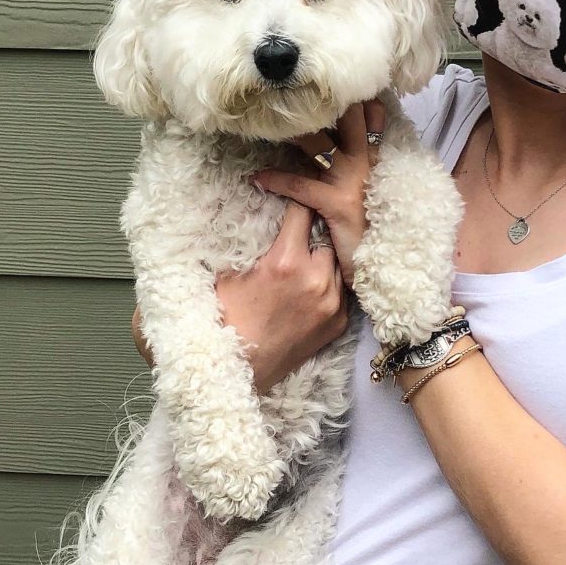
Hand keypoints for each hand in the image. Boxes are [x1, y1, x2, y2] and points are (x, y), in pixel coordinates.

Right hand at [131, 199, 349, 392]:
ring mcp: (331, 302)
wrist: (236, 370)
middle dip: (311, 232)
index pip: (302, 210)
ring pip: (336, 262)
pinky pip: (340, 290)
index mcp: (285, 261)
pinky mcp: (338, 322)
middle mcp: (315, 279)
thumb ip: (244, 242)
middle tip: (297, 233)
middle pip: (324, 235)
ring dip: (322, 259)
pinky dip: (328, 285)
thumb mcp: (226, 273)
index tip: (293, 195)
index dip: (295, 200)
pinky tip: (309, 288)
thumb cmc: (224, 319)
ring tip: (303, 262)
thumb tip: (245, 216)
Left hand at [253, 100, 385, 286]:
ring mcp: (352, 182)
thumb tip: (339, 144)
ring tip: (268, 122)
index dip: (358, 96)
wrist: (384, 265)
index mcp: (375, 160)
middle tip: (295, 87)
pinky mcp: (336, 203)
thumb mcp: (373, 191)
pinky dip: (277, 179)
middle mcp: (366, 164)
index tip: (338, 79)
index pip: (372, 117)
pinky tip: (257, 177)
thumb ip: (362, 166)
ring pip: (319, 146)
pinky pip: (301, 186)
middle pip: (347, 120)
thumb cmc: (372, 228)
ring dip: (294, 133)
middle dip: (325, 102)